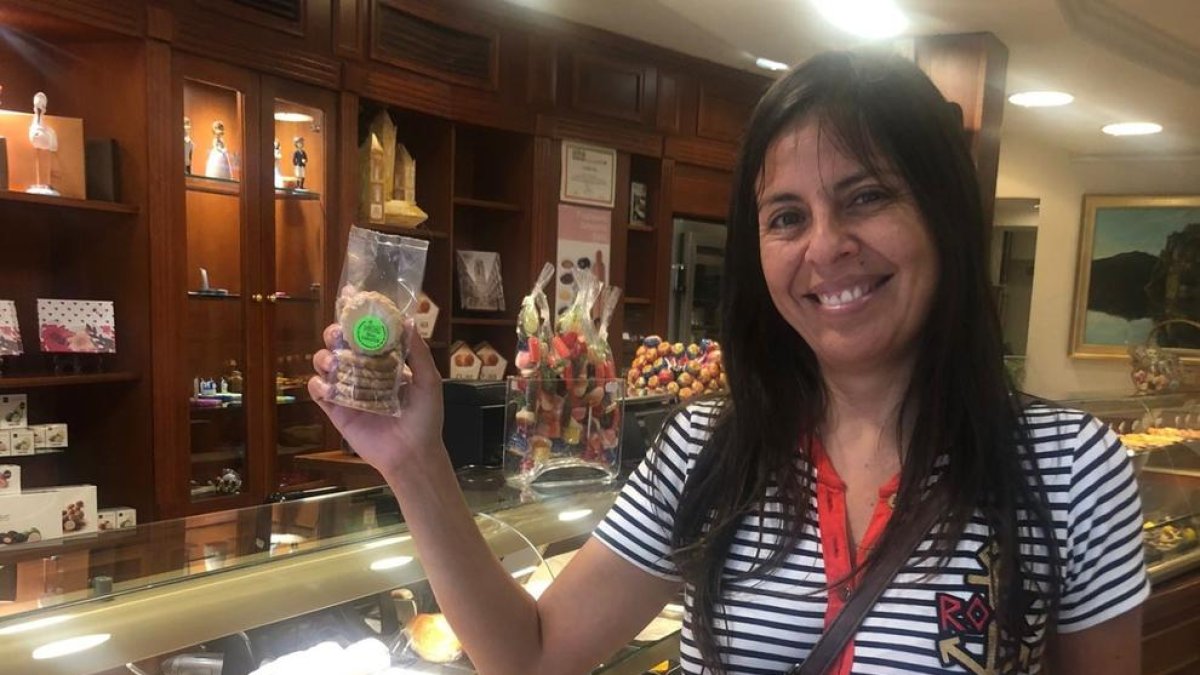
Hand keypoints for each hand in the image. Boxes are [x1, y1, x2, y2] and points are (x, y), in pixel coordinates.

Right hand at [308, 322, 443, 474]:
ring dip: (324, 357)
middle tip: (338, 334)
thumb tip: (408, 321)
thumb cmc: (425, 418)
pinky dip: (318, 385)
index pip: (367, 335)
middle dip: (335, 334)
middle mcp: (364, 372)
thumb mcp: (429, 381)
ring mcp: (348, 390)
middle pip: (340, 345)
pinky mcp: (336, 410)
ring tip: (334, 362)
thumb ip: (419, 352)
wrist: (412, 454)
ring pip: (325, 364)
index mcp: (385, 362)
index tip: (354, 305)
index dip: (358, 320)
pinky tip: (328, 387)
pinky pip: (319, 392)